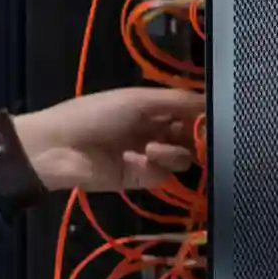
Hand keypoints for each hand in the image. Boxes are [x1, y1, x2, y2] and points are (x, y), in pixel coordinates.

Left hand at [14, 86, 200, 196]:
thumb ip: (175, 100)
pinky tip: (136, 160)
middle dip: (196, 136)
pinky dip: (155, 166)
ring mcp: (147, 156)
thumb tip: (212, 100)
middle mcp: (153, 130)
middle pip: (190, 136)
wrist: (57, 148)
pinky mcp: (139, 178)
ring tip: (151, 148)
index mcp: (150, 107)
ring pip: (182, 157)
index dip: (204, 114)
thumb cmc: (94, 114)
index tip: (221, 116)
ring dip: (173, 151)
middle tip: (198, 137)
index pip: (189, 110)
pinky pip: (163, 174)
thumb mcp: (136, 100)